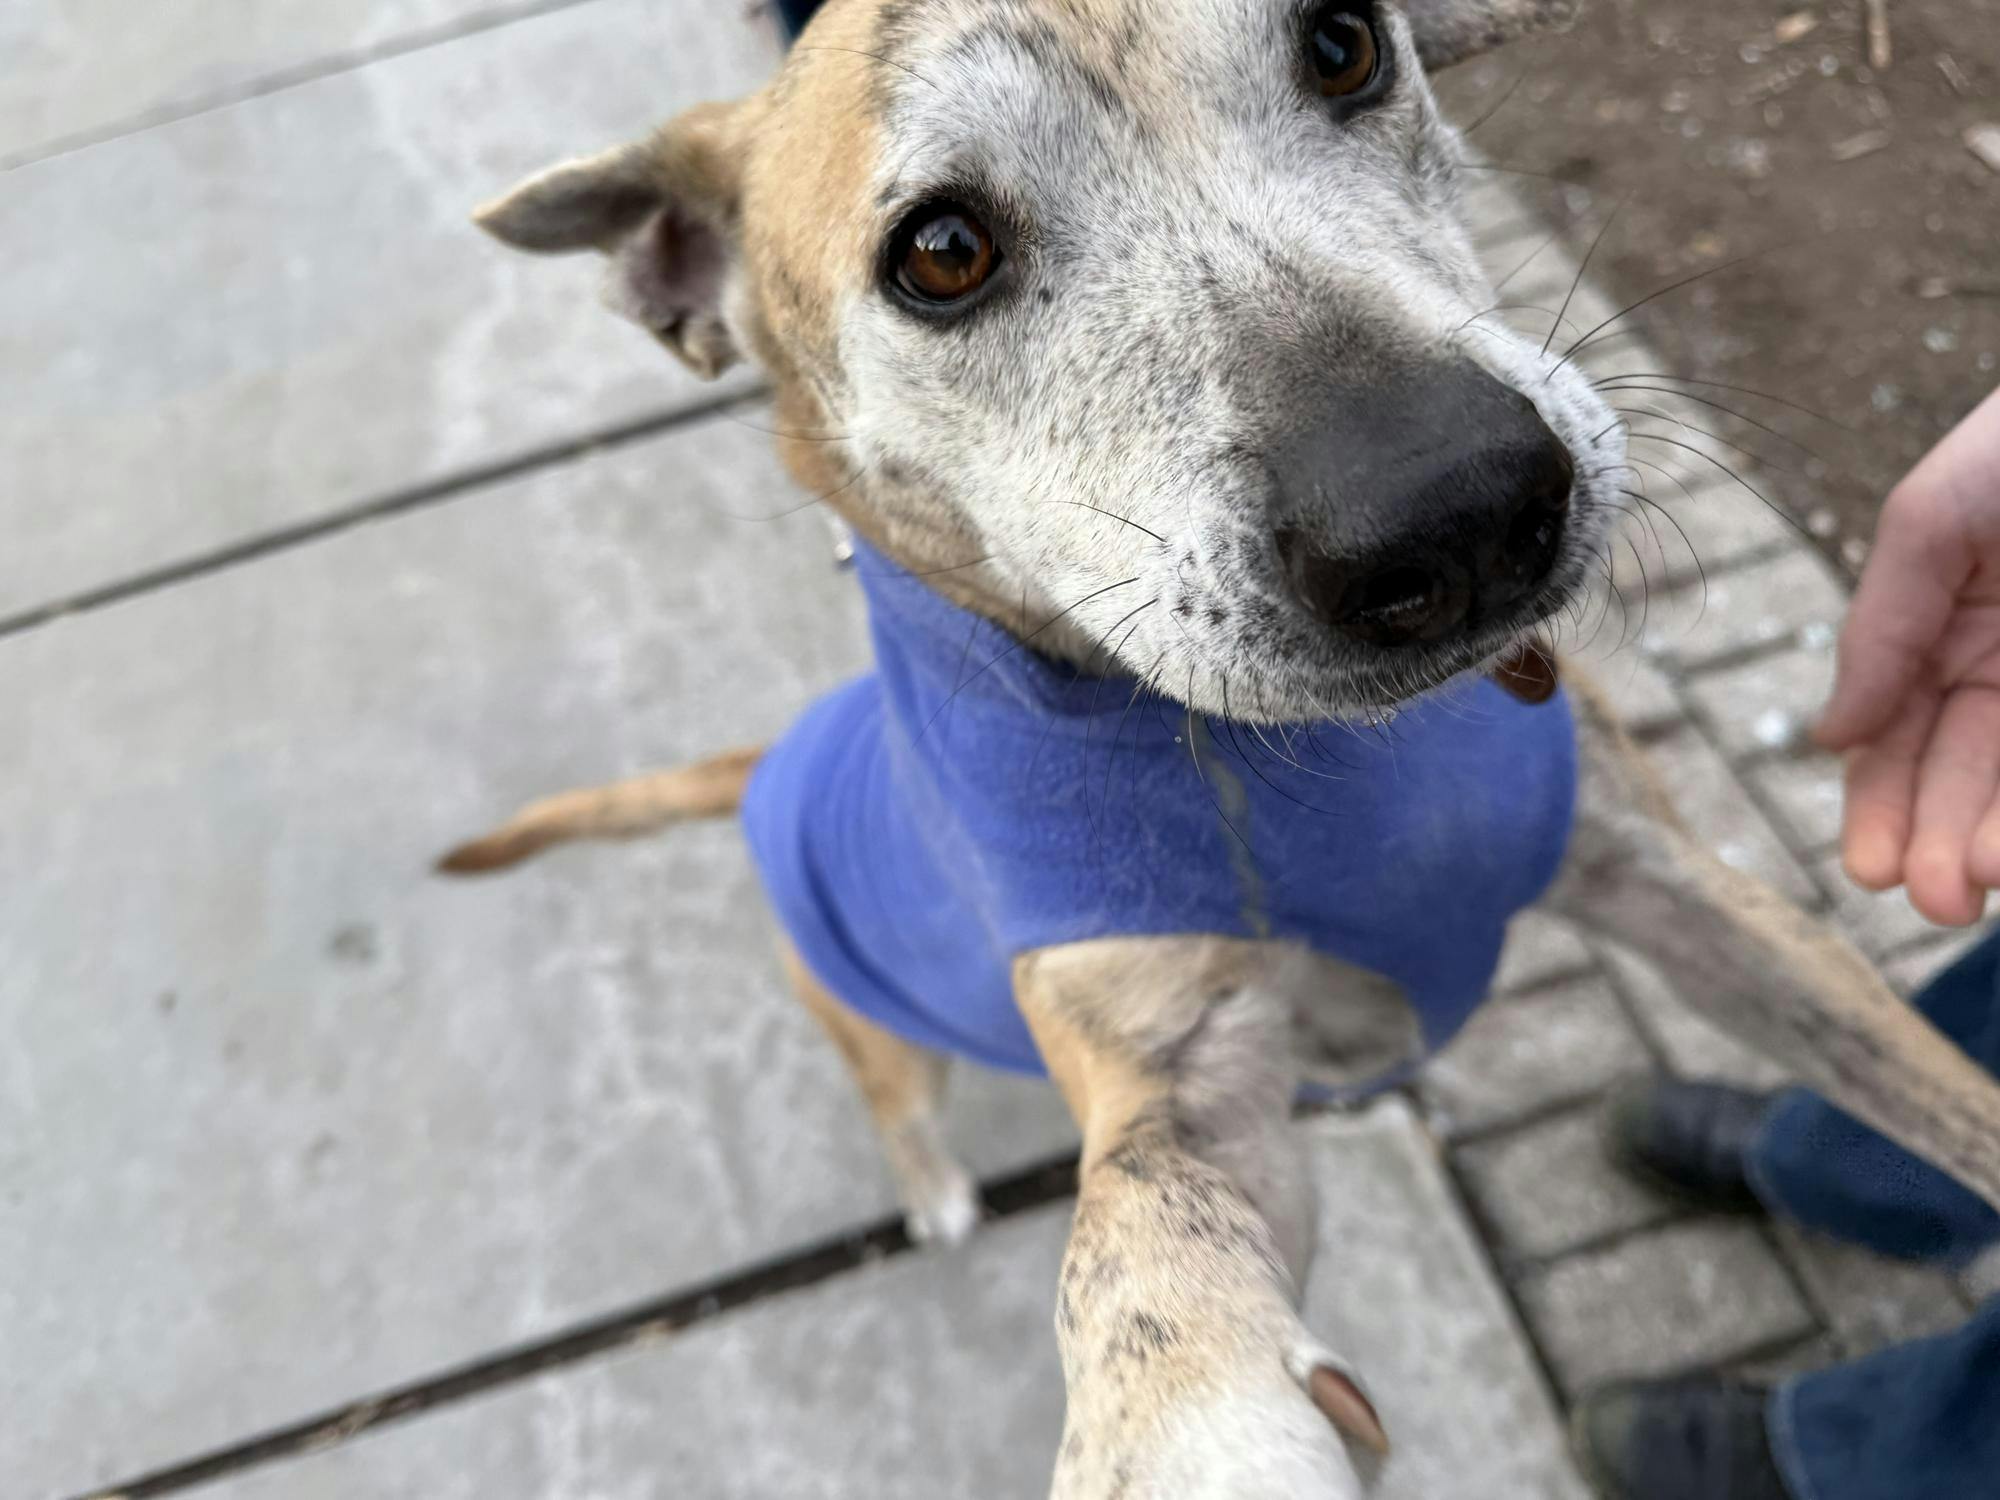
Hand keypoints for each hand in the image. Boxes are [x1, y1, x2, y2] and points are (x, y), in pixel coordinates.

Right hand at [1815, 385, 1999, 925]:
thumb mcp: (1936, 517)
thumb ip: (1882, 626)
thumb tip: (1829, 735)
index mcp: (1952, 632)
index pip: (1901, 736)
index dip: (1881, 805)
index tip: (1869, 868)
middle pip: (1964, 776)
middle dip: (1941, 842)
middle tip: (1934, 900)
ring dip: (1994, 840)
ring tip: (1972, 886)